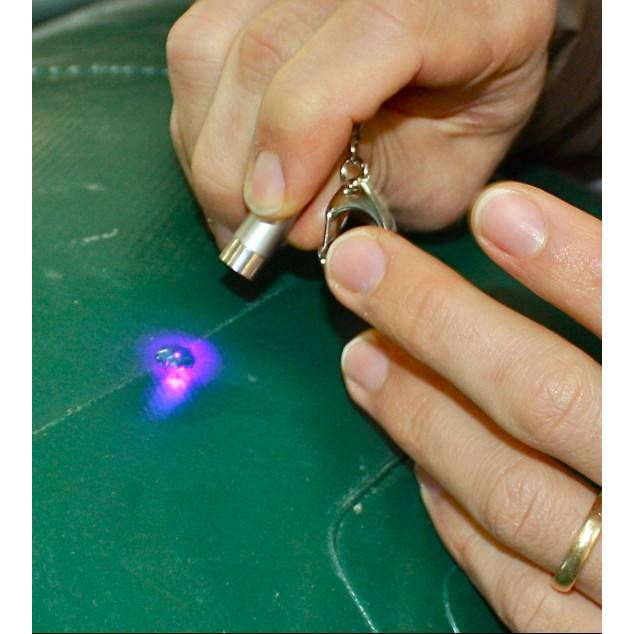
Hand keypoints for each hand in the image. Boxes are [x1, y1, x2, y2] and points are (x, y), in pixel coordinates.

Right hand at [167, 0, 554, 248]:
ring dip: (208, 147)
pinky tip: (229, 165)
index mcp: (459, 9)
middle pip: (266, 45)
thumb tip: (291, 222)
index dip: (303, 126)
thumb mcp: (447, 171)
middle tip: (249, 232)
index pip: (369, 34)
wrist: (463, 68)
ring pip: (208, 45)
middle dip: (236, 163)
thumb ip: (382, 186)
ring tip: (237, 206)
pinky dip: (200, 121)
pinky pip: (197, 47)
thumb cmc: (463, 123)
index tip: (274, 210)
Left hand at [324, 182, 600, 631]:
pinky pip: (513, 584)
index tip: (496, 210)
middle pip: (546, 400)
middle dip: (440, 322)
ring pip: (510, 493)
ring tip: (362, 355)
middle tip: (359, 265)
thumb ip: (622, 322)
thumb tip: (587, 249)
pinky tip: (420, 463)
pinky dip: (458, 516)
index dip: (575, 264)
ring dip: (422, 415)